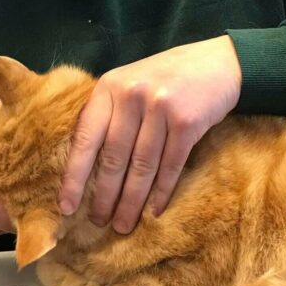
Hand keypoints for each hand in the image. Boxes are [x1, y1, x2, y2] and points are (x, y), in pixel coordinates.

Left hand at [58, 36, 241, 234]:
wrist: (219, 61)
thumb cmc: (168, 77)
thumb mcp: (131, 83)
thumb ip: (109, 112)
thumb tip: (84, 163)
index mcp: (110, 86)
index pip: (86, 138)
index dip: (75, 176)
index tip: (67, 206)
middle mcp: (131, 95)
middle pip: (113, 157)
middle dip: (104, 195)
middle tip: (98, 222)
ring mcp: (160, 107)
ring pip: (141, 166)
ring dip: (131, 201)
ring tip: (123, 224)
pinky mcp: (186, 121)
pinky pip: (170, 165)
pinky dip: (162, 191)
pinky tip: (155, 210)